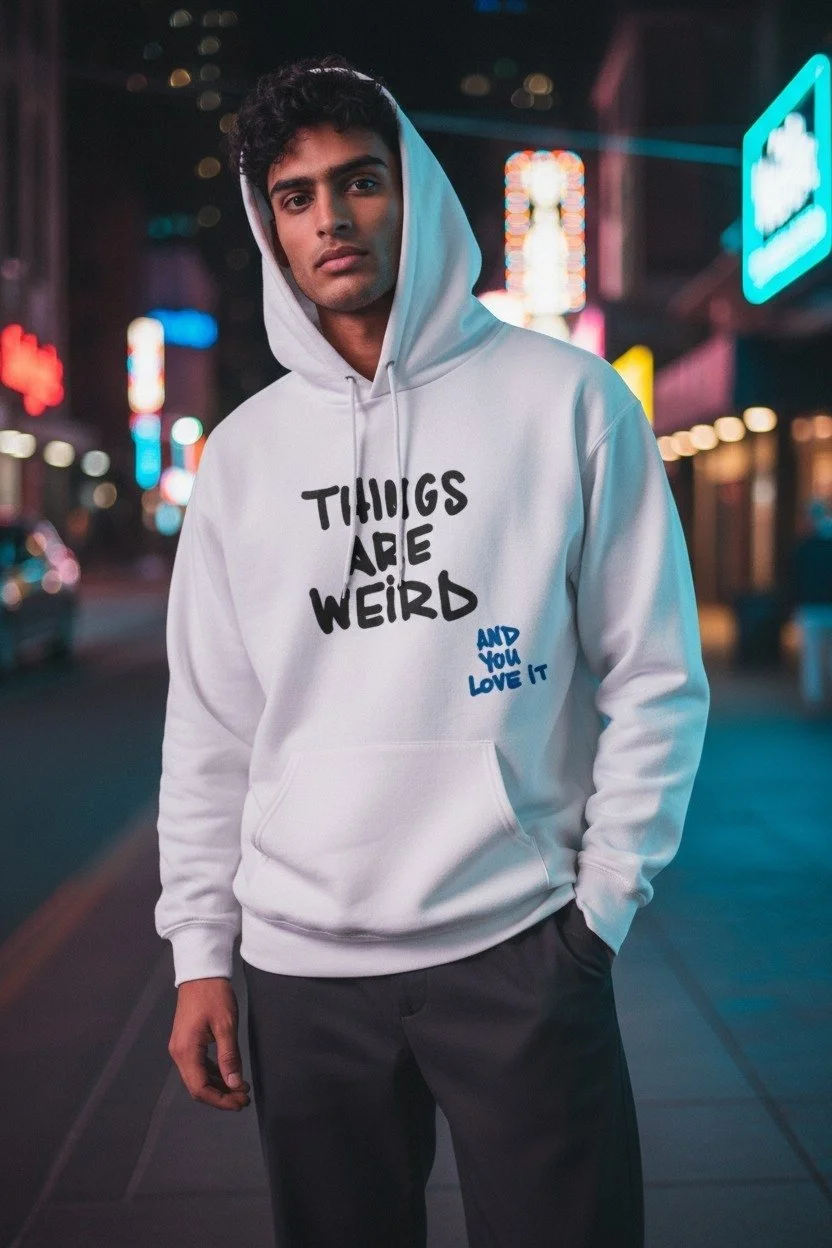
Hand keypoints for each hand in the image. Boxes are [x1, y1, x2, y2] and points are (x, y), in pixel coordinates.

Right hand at [168, 977, 250, 1110]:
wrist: (201, 972)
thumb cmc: (214, 995)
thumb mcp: (226, 1025)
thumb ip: (229, 1057)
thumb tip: (235, 1084)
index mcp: (186, 1051)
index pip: (200, 1089)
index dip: (221, 1100)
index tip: (241, 1102)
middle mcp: (179, 1053)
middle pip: (197, 1087)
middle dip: (221, 1096)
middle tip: (244, 1098)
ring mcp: (181, 1048)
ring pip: (197, 1078)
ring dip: (218, 1086)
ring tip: (240, 1089)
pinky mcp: (186, 1042)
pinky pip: (198, 1066)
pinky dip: (213, 1074)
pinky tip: (229, 1075)